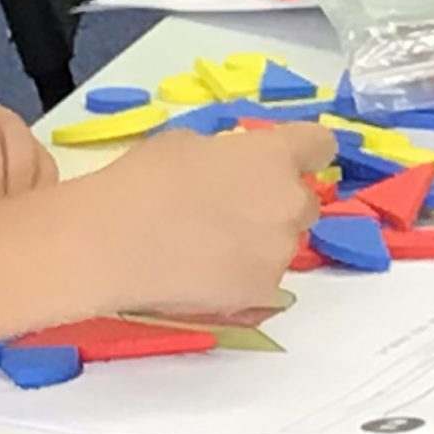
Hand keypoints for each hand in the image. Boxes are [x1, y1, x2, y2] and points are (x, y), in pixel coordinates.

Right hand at [85, 125, 336, 313]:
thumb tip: (230, 167)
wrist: (112, 243)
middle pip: (305, 201)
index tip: (286, 160)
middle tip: (233, 209)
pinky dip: (244, 273)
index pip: (320, 145)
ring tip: (210, 245)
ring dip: (260, 240)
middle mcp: (289, 202)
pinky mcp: (263, 290)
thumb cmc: (142, 181)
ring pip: (284, 242)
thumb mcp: (187, 143)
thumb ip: (227, 153)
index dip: (303, 152)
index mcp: (274, 155)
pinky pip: (265, 276)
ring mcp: (279, 251)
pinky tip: (204, 271)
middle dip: (277, 202)